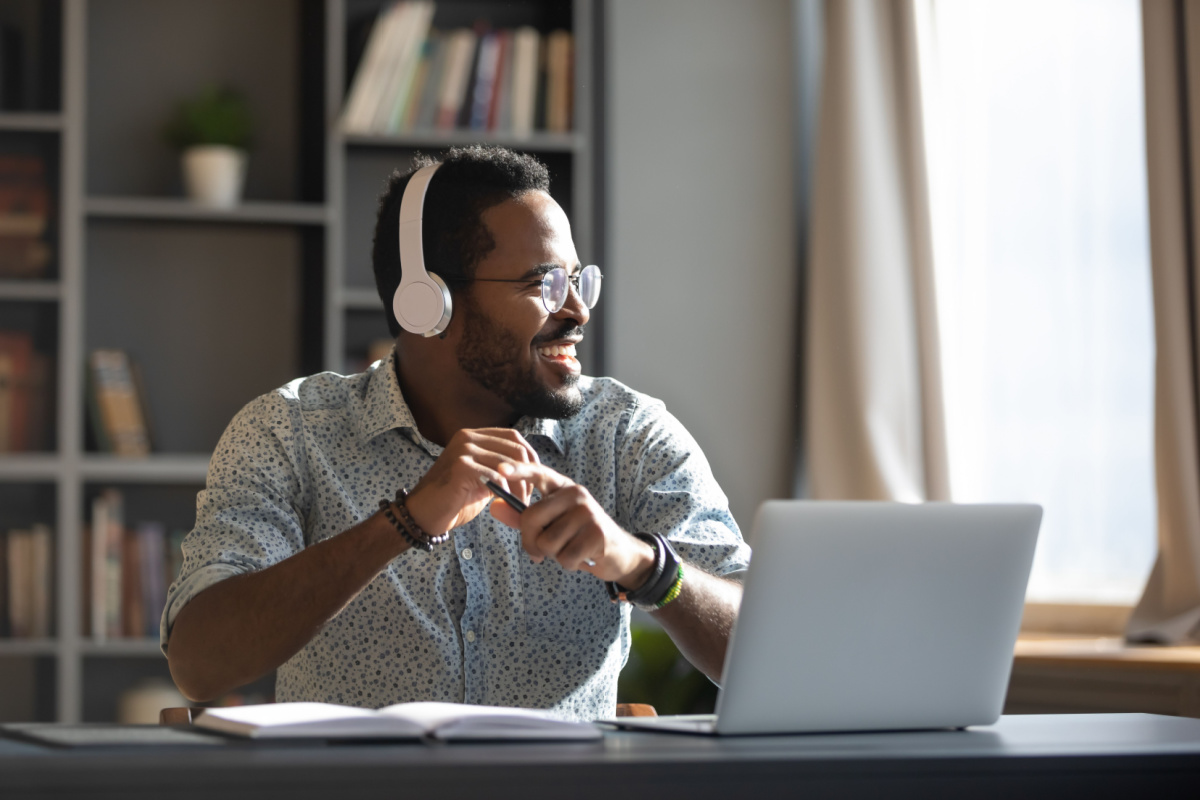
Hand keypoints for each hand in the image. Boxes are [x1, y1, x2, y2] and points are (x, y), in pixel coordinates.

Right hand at [403, 428, 539, 534]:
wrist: (424, 515)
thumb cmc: (454, 500)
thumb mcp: (482, 478)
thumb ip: (500, 468)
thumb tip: (529, 469)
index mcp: (473, 436)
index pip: (513, 437)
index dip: (530, 457)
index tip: (535, 479)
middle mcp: (468, 437)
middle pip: (515, 448)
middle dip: (528, 474)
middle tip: (527, 497)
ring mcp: (463, 449)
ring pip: (508, 464)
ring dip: (519, 487)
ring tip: (517, 504)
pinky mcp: (461, 466)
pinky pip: (495, 476)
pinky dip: (505, 491)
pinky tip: (503, 503)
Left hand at [490, 461, 655, 588]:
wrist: (619, 553)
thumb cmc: (579, 537)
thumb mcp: (551, 525)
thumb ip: (522, 517)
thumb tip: (494, 507)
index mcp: (562, 488)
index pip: (538, 473)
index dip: (519, 471)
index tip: (500, 469)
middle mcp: (576, 494)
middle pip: (531, 519)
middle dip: (531, 542)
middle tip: (543, 551)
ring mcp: (588, 512)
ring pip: (547, 542)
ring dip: (554, 555)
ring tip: (570, 549)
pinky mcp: (597, 533)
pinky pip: (565, 556)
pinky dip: (569, 564)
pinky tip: (582, 557)